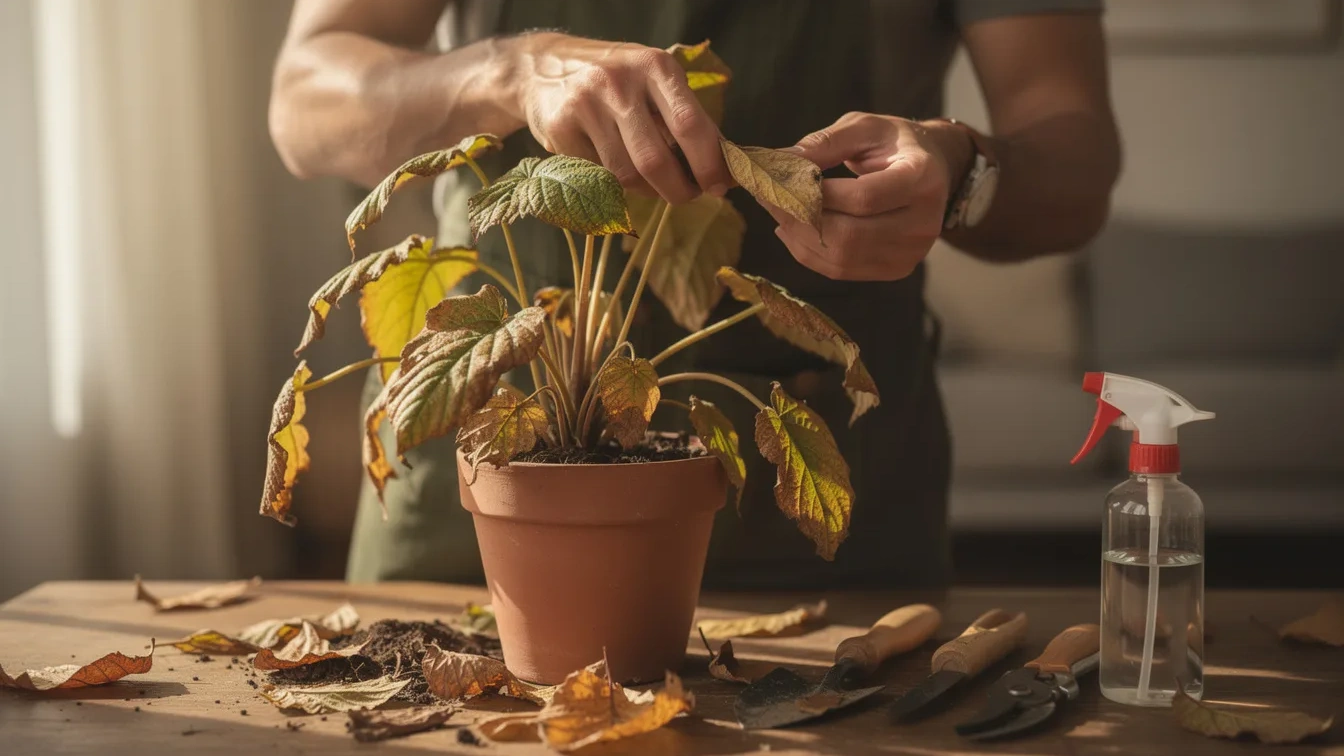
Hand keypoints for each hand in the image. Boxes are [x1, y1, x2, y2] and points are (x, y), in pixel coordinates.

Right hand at [510, 33, 730, 203]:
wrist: (543, 67)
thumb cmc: (616, 81)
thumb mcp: (654, 82)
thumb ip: (686, 117)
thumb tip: (725, 168)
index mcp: (654, 66)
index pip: (689, 124)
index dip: (709, 162)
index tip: (719, 185)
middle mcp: (619, 82)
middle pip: (656, 159)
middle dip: (679, 189)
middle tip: (688, 196)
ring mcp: (585, 105)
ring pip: (627, 175)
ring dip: (648, 190)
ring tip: (654, 183)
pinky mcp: (559, 128)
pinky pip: (599, 176)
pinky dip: (615, 183)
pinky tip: (616, 166)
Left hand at [770, 112, 972, 280]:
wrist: (932, 170)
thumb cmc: (893, 144)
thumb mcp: (863, 128)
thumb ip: (824, 143)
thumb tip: (779, 162)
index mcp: (921, 178)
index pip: (864, 198)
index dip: (818, 195)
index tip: (782, 181)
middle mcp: (924, 222)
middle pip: (850, 236)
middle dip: (799, 219)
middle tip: (767, 198)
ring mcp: (911, 252)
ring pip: (841, 259)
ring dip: (799, 238)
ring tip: (777, 213)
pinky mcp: (896, 269)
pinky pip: (842, 270)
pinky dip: (809, 253)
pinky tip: (793, 231)